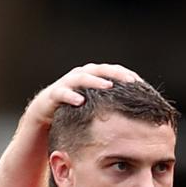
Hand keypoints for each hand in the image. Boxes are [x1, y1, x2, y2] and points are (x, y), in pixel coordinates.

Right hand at [23, 63, 141, 126]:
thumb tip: (134, 113)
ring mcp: (65, 84)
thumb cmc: (73, 112)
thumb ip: (109, 105)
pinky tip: (80, 101)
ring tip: (108, 86)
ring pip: (81, 77)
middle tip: (131, 81)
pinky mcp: (52, 95)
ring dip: (95, 81)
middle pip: (100, 70)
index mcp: (91, 77)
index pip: (112, 71)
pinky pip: (61, 93)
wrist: (43, 117)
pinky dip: (70, 96)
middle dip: (115, 74)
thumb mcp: (93, 108)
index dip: (126, 75)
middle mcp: (79, 76)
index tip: (142, 83)